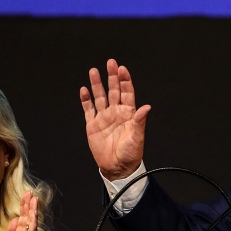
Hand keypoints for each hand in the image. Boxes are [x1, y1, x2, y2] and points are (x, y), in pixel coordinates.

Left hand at [6, 191, 38, 230]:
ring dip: (33, 208)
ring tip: (34, 198)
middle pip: (28, 215)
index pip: (23, 216)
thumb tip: (16, 218)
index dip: (24, 205)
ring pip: (32, 220)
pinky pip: (32, 228)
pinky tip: (33, 211)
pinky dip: (33, 219)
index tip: (25, 195)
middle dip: (29, 203)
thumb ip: (11, 229)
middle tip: (29, 192)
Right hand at [80, 59, 150, 179]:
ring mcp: (104, 117)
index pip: (127, 92)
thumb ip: (140, 122)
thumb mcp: (137, 138)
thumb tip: (146, 107)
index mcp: (128, 113)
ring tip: (93, 71)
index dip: (125, 81)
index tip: (122, 69)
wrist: (117, 168)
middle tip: (110, 63)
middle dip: (112, 76)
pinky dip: (86, 100)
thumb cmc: (131, 154)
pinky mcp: (93, 125)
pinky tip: (84, 90)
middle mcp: (116, 112)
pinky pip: (89, 109)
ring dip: (97, 84)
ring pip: (99, 96)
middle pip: (113, 90)